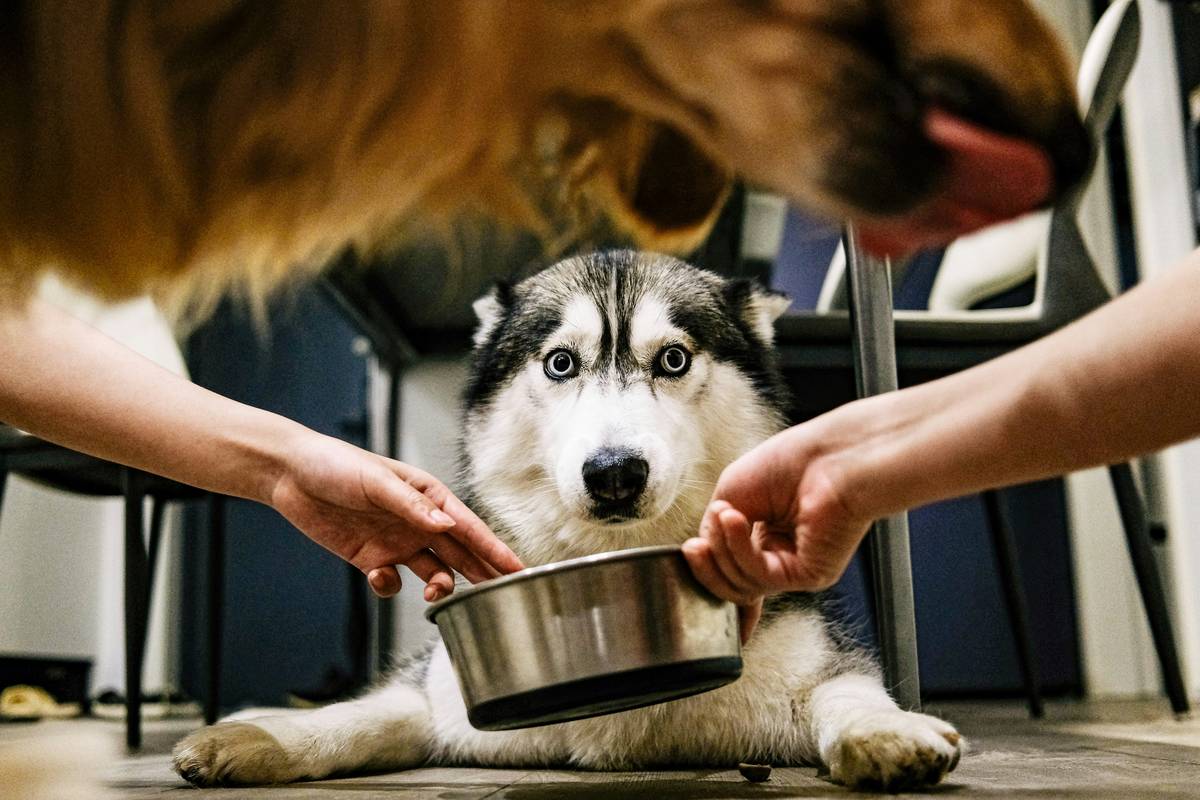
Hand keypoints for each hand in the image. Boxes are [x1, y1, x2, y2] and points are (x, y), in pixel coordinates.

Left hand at [268, 431, 522, 599]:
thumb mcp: (377, 482)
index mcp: (429, 496)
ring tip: (435, 597)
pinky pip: (393, 583)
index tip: (519, 569)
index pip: (470, 528)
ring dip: (439, 588)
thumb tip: (446, 525)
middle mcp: (419, 522)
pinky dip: (390, 586)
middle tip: (503, 597)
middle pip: (460, 554)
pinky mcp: (371, 558)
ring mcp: (396, 542)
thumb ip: (412, 506)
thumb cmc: (337, 465)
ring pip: (433, 573)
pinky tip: (378, 576)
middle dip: (482, 574)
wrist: (291, 475)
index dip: (496, 550)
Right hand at [682, 415, 876, 640]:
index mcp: (764, 536)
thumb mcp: (731, 495)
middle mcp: (780, 556)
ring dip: (723, 550)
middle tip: (694, 546)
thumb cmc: (788, 464)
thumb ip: (713, 532)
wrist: (827, 456)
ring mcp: (794, 568)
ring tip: (723, 515)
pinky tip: (734, 521)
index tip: (688, 555)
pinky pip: (761, 576)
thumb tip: (701, 558)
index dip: (708, 572)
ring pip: (742, 584)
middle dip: (707, 567)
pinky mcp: (808, 575)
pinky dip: (740, 550)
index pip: (731, 569)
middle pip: (731, 584)